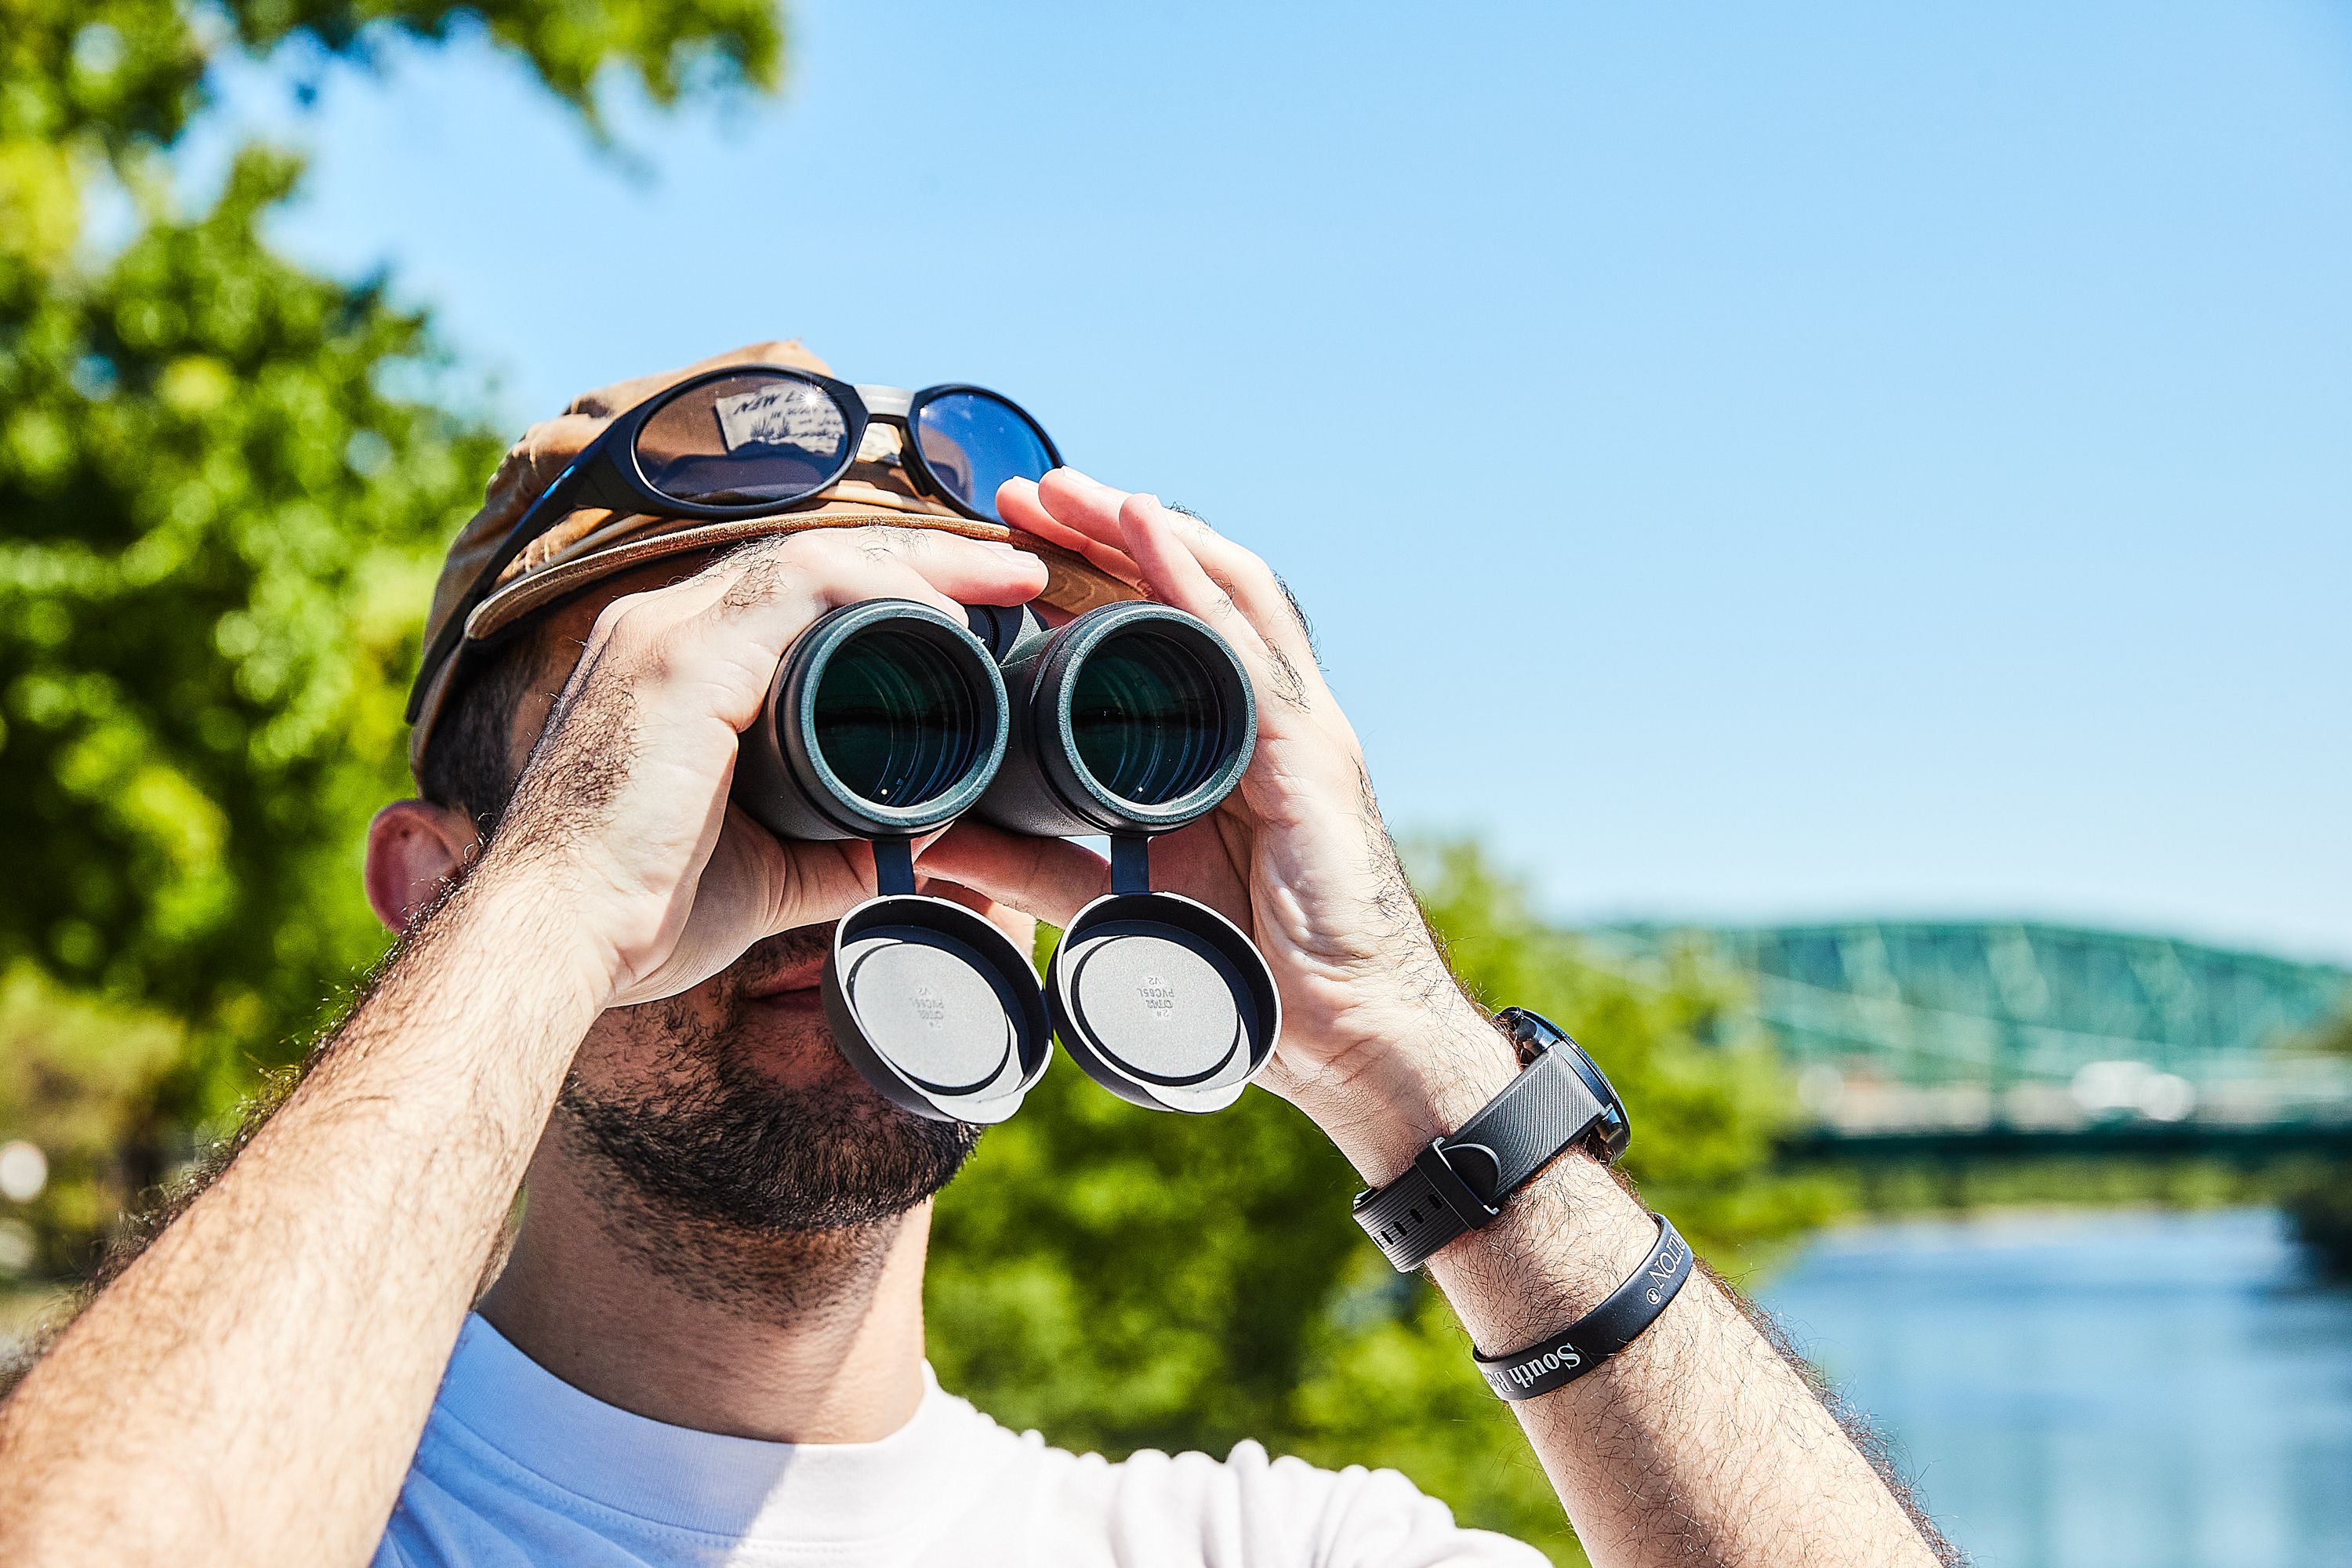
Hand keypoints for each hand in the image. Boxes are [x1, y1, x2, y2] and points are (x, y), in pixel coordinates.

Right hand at [487, 527, 1046, 1007]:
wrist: (554, 943)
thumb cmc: (640, 916)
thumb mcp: (768, 871)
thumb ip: (841, 849)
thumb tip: (922, 842)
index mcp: (676, 664)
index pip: (799, 593)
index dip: (894, 588)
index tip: (981, 610)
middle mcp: (663, 628)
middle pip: (817, 560)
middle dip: (926, 560)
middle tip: (1015, 576)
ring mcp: (666, 635)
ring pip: (817, 559)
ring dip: (922, 565)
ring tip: (1003, 585)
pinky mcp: (679, 662)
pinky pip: (799, 590)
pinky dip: (882, 593)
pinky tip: (945, 617)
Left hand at [918, 471, 1514, 1171]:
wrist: (1346, 1039)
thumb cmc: (1253, 974)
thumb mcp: (1116, 902)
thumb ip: (1033, 865)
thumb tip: (934, 836)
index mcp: (1224, 743)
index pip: (1159, 628)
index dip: (1090, 572)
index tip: (1007, 540)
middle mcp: (1267, 717)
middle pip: (1189, 590)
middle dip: (1107, 528)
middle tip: (1023, 491)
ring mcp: (1297, 726)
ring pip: (1223, 591)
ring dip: (1143, 527)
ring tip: (1071, 488)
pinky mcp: (1311, 752)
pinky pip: (1250, 645)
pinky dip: (1197, 579)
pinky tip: (1151, 531)